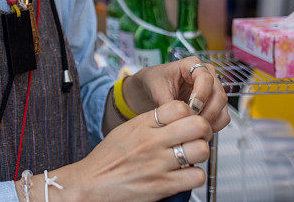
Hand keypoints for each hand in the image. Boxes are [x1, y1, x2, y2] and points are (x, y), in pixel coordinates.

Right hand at [16, 101, 210, 200]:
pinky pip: (196, 176)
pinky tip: (186, 175)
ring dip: (201, 153)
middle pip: (197, 125)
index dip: (190, 113)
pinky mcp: (163, 186)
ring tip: (192, 156)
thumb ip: (150, 122)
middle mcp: (152, 141)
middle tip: (198, 137)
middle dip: (203, 130)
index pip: (180, 107)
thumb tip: (175, 116)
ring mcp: (158, 164)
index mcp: (142, 124)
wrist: (91, 183)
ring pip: (201, 150)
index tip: (188, 120)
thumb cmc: (107, 158)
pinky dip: (196, 176)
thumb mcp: (126, 130)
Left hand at [125, 57, 229, 132]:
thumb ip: (168, 102)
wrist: (150, 88)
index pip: (206, 78)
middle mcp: (206, 74)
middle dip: (206, 112)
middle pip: (218, 94)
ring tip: (193, 128)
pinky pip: (222, 117)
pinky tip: (198, 130)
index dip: (201, 95)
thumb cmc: (154, 81)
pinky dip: (214, 125)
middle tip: (191, 122)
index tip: (192, 108)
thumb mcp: (156, 89)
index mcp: (192, 64)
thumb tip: (180, 118)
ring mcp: (212, 89)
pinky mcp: (213, 104)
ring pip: (222, 107)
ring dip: (211, 120)